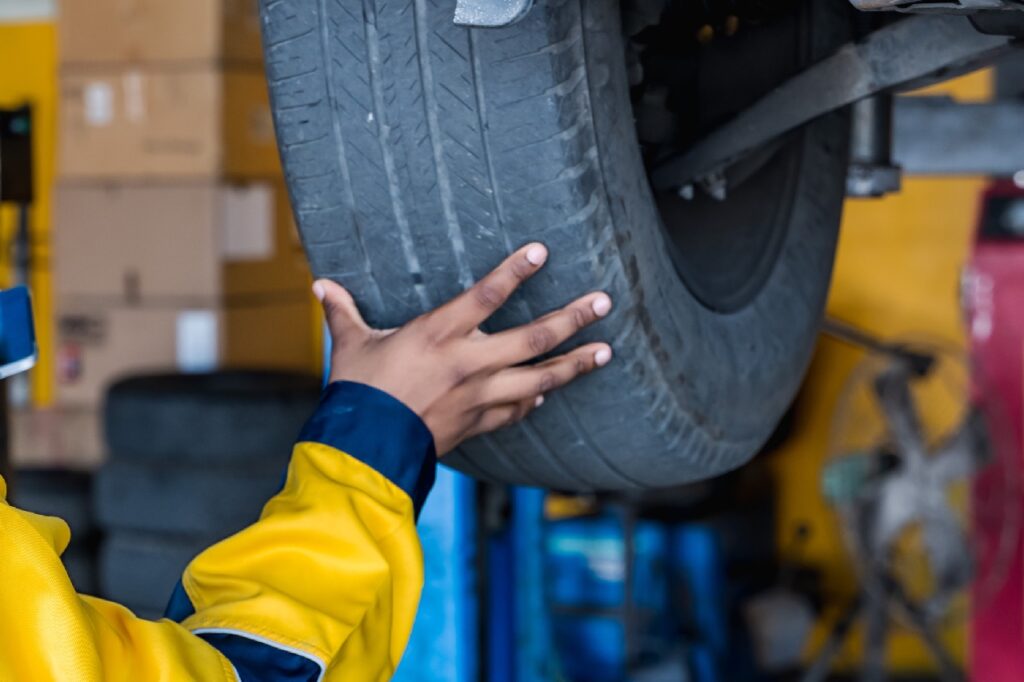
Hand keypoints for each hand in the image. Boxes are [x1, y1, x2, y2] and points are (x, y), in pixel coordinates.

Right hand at [313, 243, 612, 455]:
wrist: (364, 451)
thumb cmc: (357, 393)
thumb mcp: (350, 346)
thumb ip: (344, 312)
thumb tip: (319, 285)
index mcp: (438, 334)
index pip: (486, 294)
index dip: (515, 271)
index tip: (543, 251)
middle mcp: (468, 363)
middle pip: (533, 337)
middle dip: (573, 318)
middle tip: (604, 301)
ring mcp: (479, 396)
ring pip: (539, 379)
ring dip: (574, 365)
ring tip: (605, 351)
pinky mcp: (478, 423)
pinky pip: (518, 411)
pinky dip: (536, 401)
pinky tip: (551, 394)